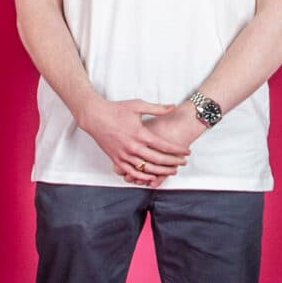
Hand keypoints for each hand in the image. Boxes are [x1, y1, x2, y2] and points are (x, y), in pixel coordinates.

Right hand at [76, 97, 194, 186]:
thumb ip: (157, 108)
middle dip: (173, 163)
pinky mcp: (116, 159)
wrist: (95, 116)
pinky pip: (132, 173)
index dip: (177, 150)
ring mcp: (124, 155)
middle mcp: (132, 146)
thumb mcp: (138, 105)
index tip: (186, 152)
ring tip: (172, 171)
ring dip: (161, 171)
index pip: (164, 146)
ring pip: (146, 169)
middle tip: (183, 163)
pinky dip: (143, 177)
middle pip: (158, 160)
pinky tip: (152, 177)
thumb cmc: (116, 109)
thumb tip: (173, 107)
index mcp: (140, 133)